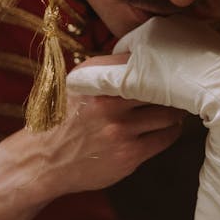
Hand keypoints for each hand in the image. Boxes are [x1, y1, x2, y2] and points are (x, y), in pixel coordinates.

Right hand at [0, 62, 182, 219]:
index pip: (139, 61)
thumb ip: (104, 72)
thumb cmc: (63, 121)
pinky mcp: (129, 154)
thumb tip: (142, 57)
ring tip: (174, 109)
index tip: (166, 67)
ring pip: (167, 114)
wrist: (42, 161)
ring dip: (175, 111)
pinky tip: (167, 128)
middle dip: (171, 87)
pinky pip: (165, 138)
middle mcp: (106, 102)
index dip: (156, 64)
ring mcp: (119, 130)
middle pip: (158, 87)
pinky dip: (171, 131)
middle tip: (178, 88)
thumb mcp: (76, 87)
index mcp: (93, 79)